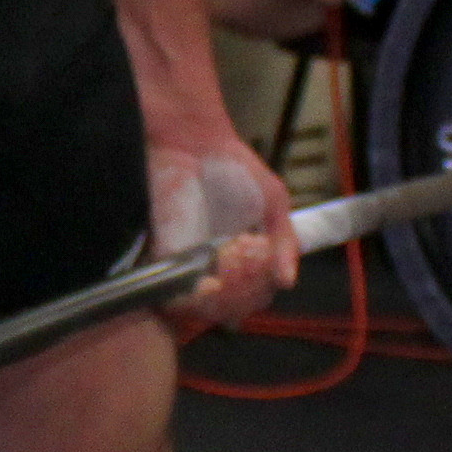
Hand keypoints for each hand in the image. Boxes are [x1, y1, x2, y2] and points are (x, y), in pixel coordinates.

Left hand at [147, 126, 297, 335]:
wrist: (191, 142)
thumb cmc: (234, 167)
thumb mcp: (273, 200)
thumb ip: (285, 240)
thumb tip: (287, 282)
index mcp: (241, 253)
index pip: (253, 293)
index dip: (259, 297)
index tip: (264, 289)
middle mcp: (214, 262)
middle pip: (228, 307)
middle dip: (239, 305)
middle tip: (244, 291)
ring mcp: (188, 261)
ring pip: (202, 307)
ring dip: (216, 308)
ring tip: (227, 292)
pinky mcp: (165, 254)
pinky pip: (174, 291)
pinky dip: (190, 299)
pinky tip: (207, 287)